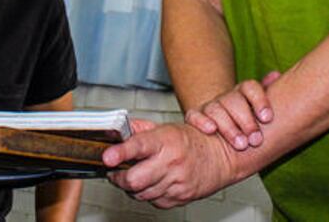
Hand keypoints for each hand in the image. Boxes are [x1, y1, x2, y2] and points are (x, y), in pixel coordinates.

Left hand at [103, 122, 233, 207]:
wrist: (221, 156)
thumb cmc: (192, 141)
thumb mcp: (165, 127)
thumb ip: (138, 129)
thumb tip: (116, 131)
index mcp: (165, 140)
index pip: (137, 146)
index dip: (119, 153)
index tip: (107, 157)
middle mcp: (171, 162)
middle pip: (134, 179)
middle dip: (118, 178)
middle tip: (114, 172)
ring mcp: (176, 182)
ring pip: (141, 194)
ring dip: (131, 188)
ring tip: (133, 176)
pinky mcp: (180, 197)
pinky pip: (154, 201)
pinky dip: (147, 194)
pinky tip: (150, 183)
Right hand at [185, 70, 278, 149]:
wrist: (220, 134)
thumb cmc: (246, 124)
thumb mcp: (258, 111)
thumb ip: (267, 94)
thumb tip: (275, 74)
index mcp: (242, 93)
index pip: (250, 87)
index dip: (259, 100)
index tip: (268, 119)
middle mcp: (225, 98)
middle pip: (234, 100)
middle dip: (246, 120)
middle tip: (256, 140)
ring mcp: (209, 107)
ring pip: (216, 110)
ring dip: (229, 128)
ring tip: (242, 144)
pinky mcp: (195, 117)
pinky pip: (194, 115)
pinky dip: (201, 121)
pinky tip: (211, 130)